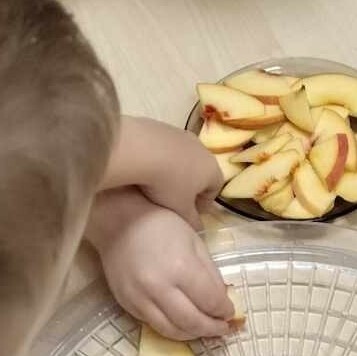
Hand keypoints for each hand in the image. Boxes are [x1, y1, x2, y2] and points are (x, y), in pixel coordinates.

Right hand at [90, 190, 234, 337]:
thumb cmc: (161, 224)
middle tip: (223, 329)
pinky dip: (171, 328)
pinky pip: (153, 325)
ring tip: (204, 331)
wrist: (118, 221)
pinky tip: (182, 323)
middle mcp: (159, 288)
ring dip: (193, 334)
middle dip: (212, 329)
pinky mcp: (127, 304)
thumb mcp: (195, 242)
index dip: (224, 311)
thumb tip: (221, 301)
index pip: (210, 301)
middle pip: (192, 322)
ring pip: (172, 331)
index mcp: (181, 267)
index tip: (230, 313)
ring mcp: (140, 298)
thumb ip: (210, 274)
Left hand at [109, 117, 221, 231]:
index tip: (192, 212)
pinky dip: (159, 156)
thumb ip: (191, 220)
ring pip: (183, 157)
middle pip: (200, 171)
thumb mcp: (180, 209)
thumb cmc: (167, 184)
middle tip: (175, 199)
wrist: (141, 149)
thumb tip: (198, 229)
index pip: (215, 188)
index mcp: (211, 169)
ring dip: (175, 169)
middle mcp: (201, 149)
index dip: (204, 203)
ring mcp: (182, 135)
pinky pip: (165, 146)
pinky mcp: (162, 126)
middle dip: (190, 185)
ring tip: (157, 183)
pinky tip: (145, 167)